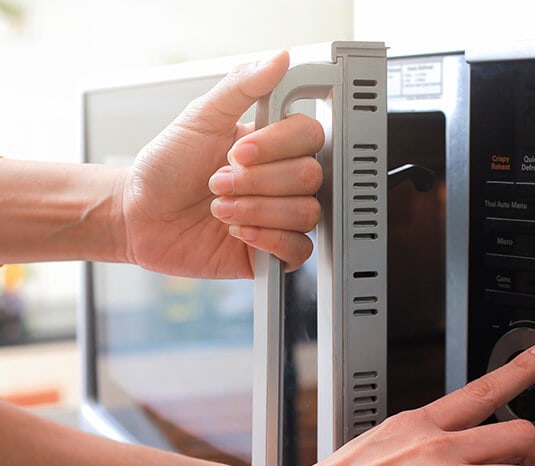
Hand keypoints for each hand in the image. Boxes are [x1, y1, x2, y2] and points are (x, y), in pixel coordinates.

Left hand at [118, 51, 324, 277]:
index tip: (238, 151)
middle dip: (257, 182)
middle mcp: (282, 180)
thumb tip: (278, 59)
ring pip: (306, 214)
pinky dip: (268, 240)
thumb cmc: (166, 168)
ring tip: (221, 209)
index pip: (310, 137)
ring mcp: (280, 216)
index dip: (276, 146)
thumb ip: (241, 86)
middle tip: (218, 182)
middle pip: (309, 177)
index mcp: (273, 145)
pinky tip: (239, 233)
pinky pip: (299, 250)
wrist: (140, 216)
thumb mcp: (199, 118)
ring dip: (256, 211)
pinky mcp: (273, 253)